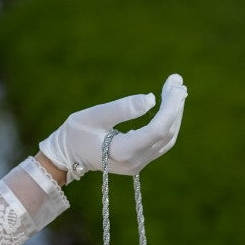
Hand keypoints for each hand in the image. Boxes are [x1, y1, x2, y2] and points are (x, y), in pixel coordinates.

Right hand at [39, 73, 186, 181]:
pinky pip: (161, 141)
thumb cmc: (76, 133)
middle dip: (175, 105)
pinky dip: (168, 121)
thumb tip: (152, 99)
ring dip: (175, 113)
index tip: (174, 84)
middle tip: (177, 80)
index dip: (170, 107)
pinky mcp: (140, 161)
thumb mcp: (93, 115)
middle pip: (166, 133)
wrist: (67, 157)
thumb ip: (121, 108)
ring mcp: (139, 164)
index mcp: (122, 151)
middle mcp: (135, 162)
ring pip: (168, 138)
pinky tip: (170, 105)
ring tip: (177, 88)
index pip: (157, 130)